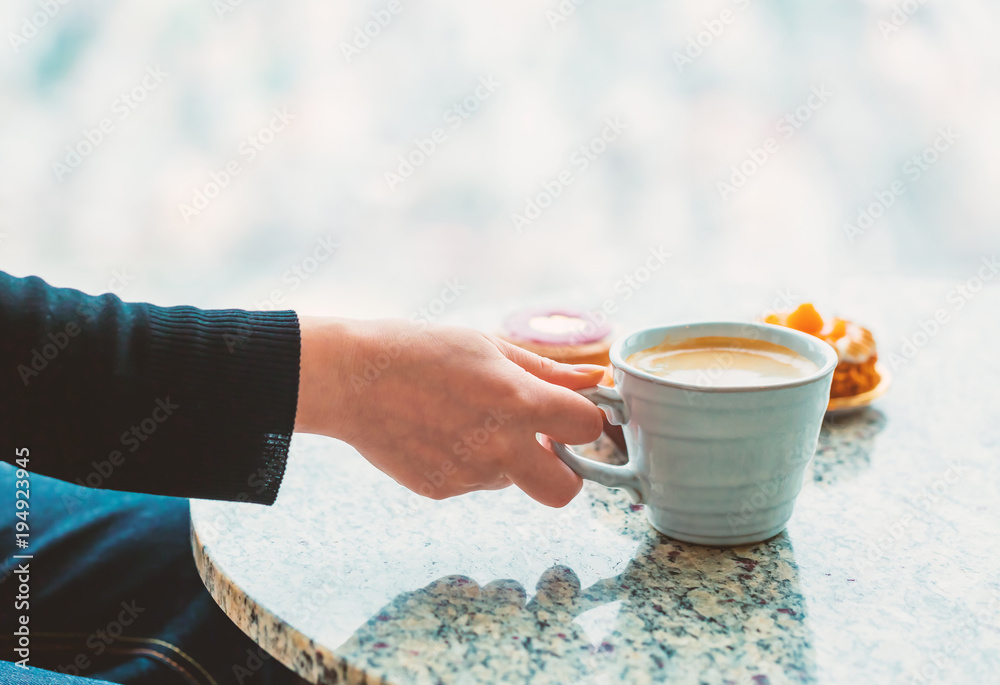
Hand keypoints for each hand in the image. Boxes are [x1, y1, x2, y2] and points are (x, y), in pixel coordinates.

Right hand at [294, 317, 604, 506]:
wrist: (352, 380)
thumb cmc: (420, 351)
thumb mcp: (488, 347)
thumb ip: (546, 371)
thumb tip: (594, 379)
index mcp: (519, 403)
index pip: (588, 428)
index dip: (585, 419)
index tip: (571, 413)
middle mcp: (500, 447)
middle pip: (565, 491)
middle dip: (566, 474)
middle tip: (545, 445)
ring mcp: (469, 475)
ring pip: (513, 481)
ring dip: (508, 458)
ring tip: (467, 419)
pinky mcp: (442, 490)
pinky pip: (475, 482)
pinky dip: (469, 462)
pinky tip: (440, 431)